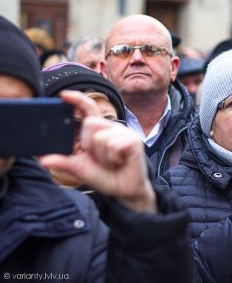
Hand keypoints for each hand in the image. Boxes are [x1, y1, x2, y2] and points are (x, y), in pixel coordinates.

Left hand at [39, 91, 156, 213]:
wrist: (125, 191)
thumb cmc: (105, 177)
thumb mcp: (80, 169)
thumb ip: (64, 162)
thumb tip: (43, 159)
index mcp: (98, 131)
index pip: (88, 109)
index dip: (78, 99)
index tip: (64, 95)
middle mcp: (111, 128)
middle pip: (89, 123)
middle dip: (89, 145)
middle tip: (100, 158)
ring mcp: (124, 133)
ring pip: (100, 137)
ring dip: (103, 156)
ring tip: (112, 162)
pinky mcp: (134, 141)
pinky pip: (113, 145)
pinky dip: (113, 158)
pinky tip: (121, 162)